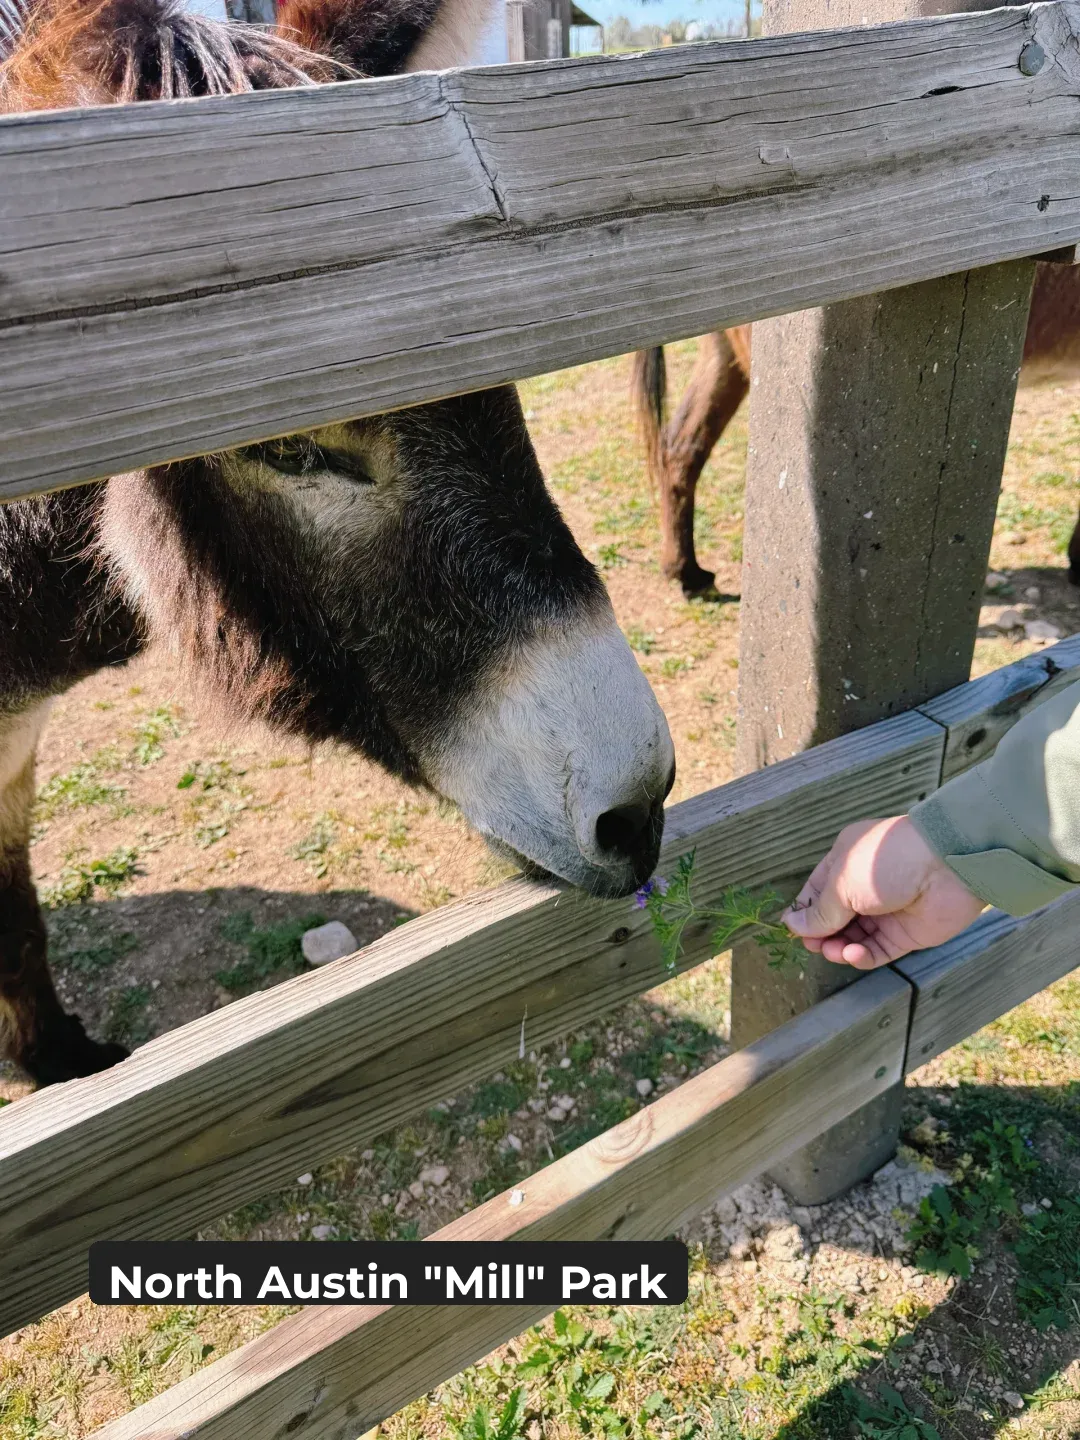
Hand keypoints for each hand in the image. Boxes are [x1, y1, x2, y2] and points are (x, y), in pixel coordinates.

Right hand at [781, 816, 984, 967]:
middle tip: (813, 946)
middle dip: (821, 933)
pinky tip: (851, 954)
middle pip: (833, 918)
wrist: (944, 866)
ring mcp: (886, 912)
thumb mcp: (842, 883)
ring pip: (852, 937)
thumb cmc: (886, 862)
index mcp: (845, 862)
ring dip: (838, 947)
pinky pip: (876, 950)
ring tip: (833, 951)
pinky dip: (861, 956)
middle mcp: (864, 887)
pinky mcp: (905, 934)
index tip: (792, 931)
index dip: (804, 912)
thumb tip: (792, 926)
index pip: (817, 891)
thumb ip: (819, 911)